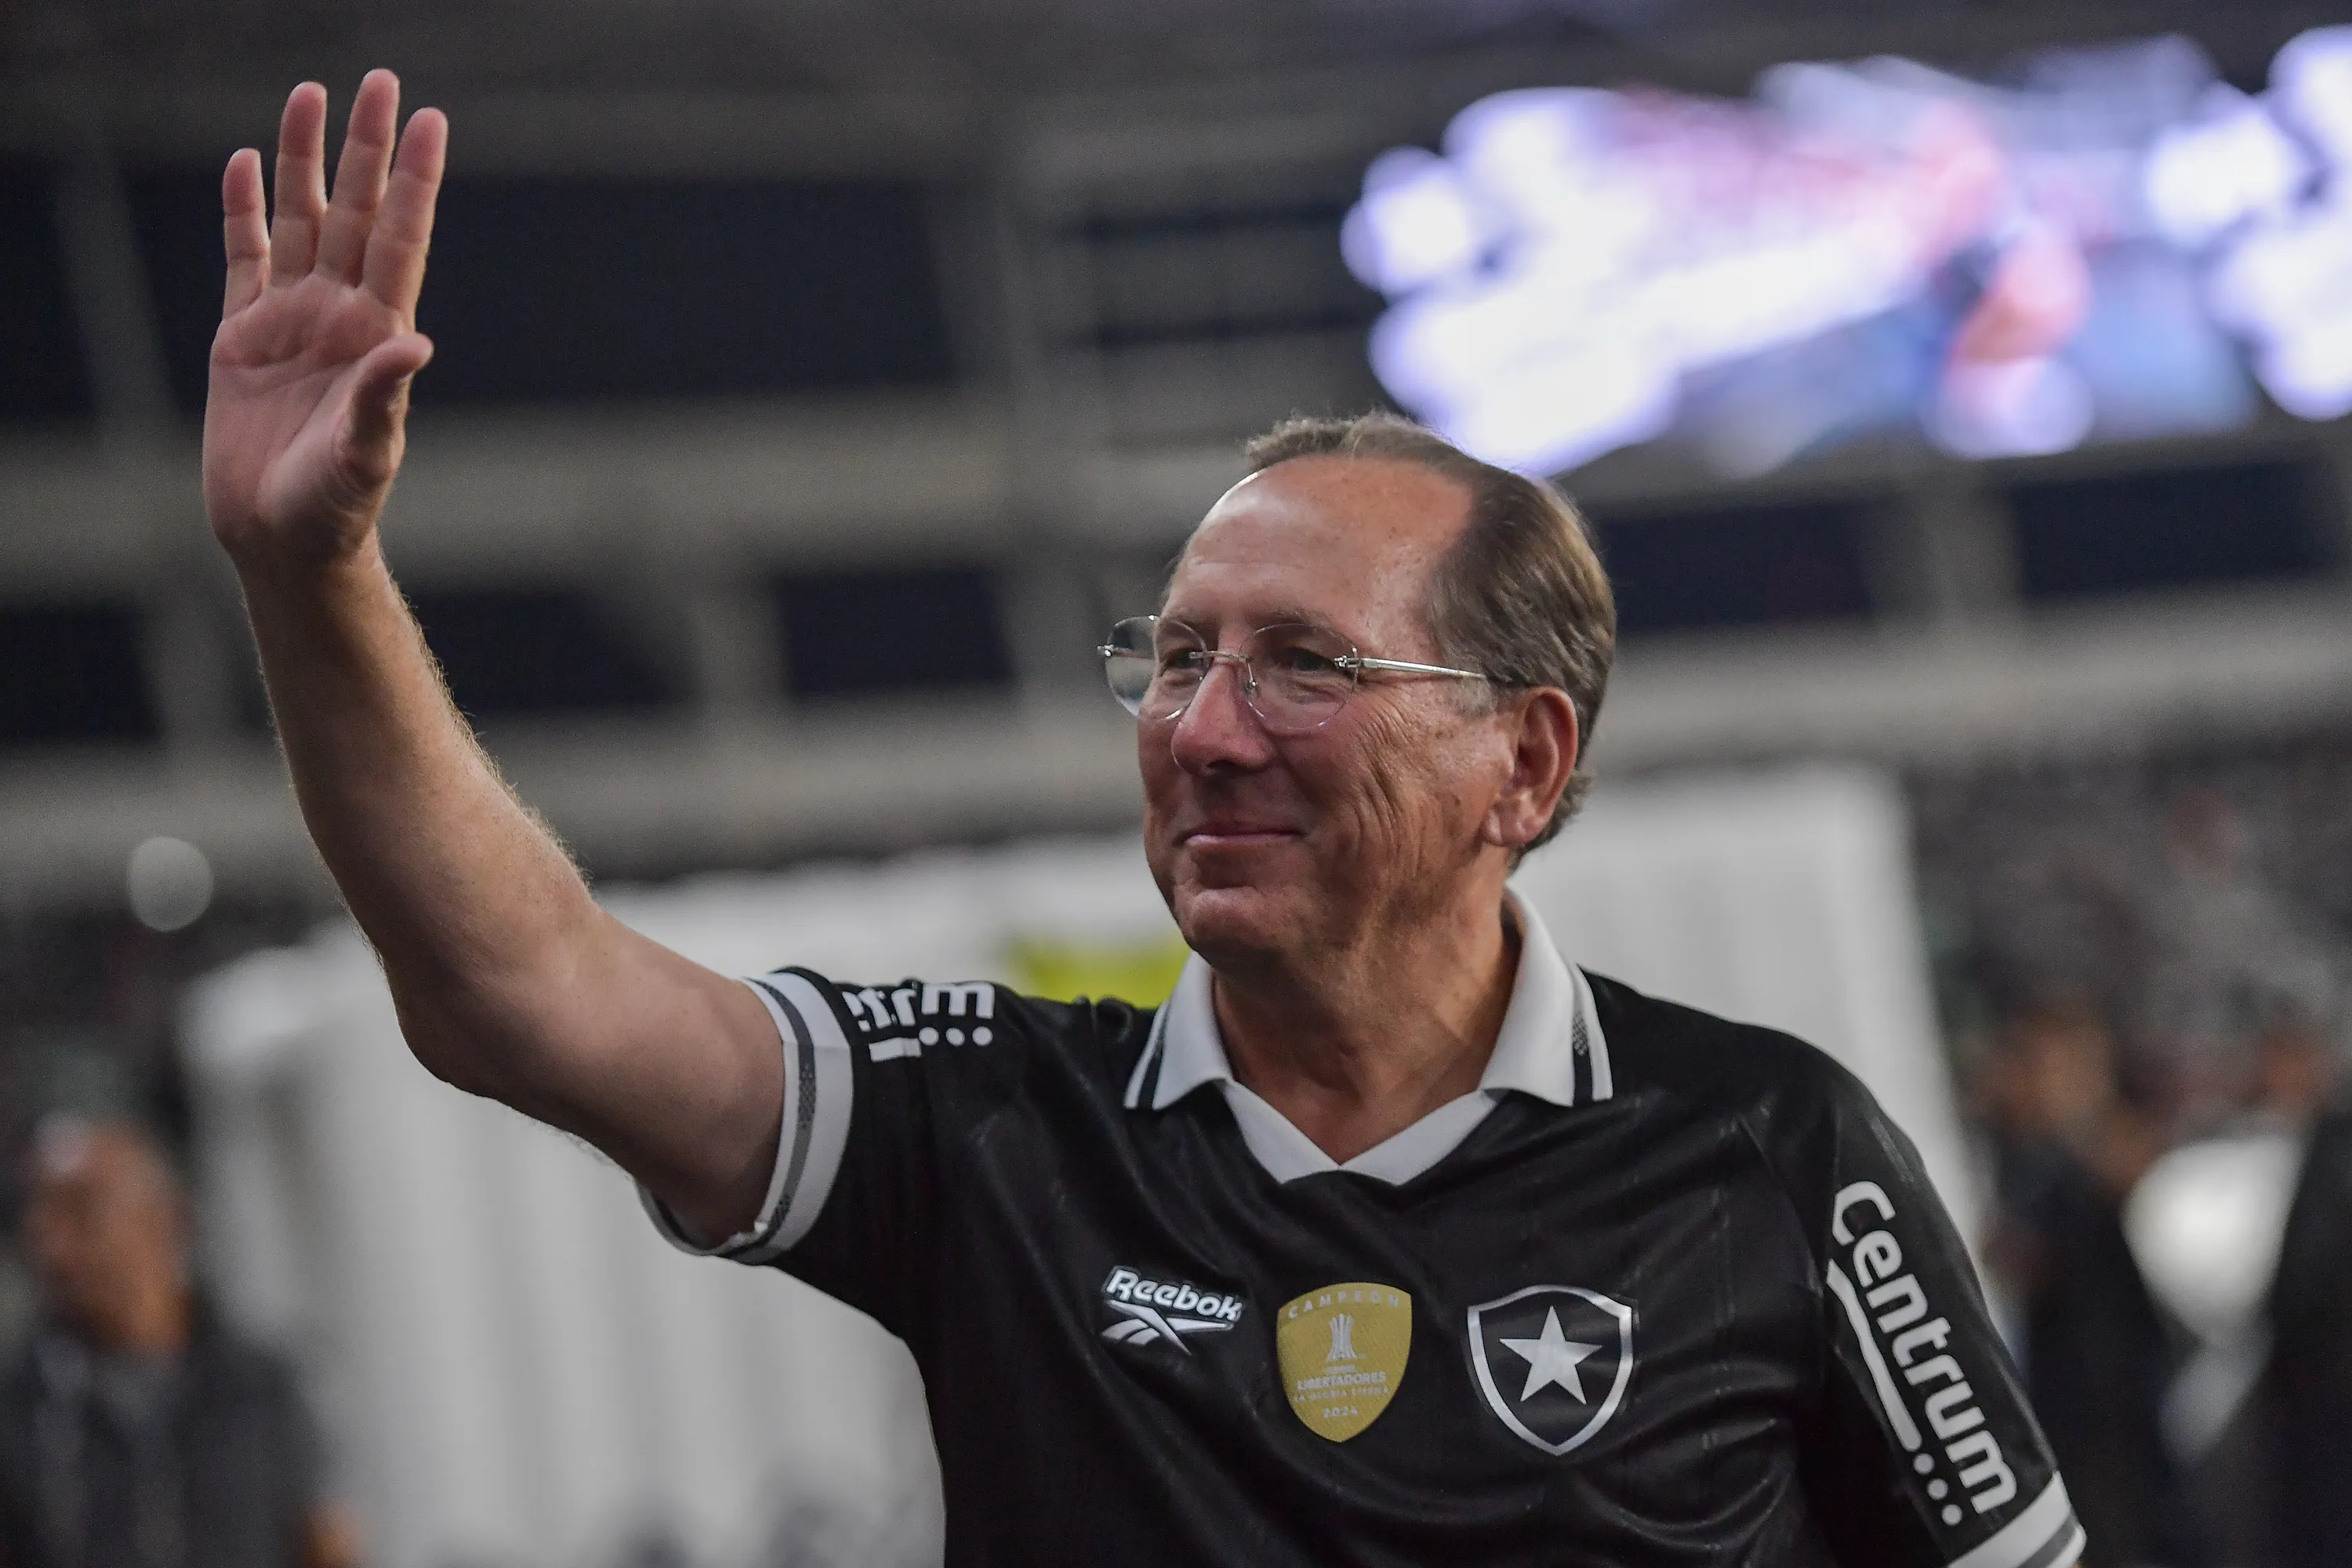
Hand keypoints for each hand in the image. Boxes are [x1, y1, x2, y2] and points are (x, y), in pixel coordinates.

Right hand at [202, 72, 446, 567]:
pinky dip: (243, 212)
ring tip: (309, 95)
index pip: (402, 237)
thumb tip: (414, 345)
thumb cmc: (336, 504)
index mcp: (379, 333)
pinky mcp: (246, 336)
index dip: (415, 180)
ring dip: (305, 161)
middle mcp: (341, 314)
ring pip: (302, 219)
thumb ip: (385, 397)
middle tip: (380, 82)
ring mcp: (294, 319)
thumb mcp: (366, 451)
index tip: (431, 121)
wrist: (283, 535)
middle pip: (358, 211)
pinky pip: (244, 258)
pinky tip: (242, 165)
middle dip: (367, 148)